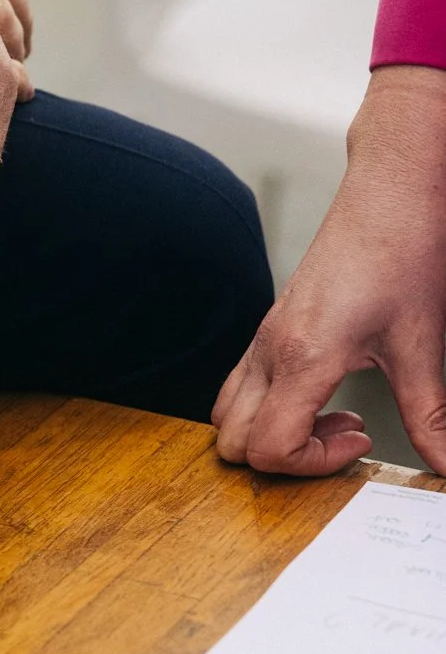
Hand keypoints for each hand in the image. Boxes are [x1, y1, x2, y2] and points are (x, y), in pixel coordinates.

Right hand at [213, 66, 445, 473]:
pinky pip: (241, 385)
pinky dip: (269, 407)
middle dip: (286, 457)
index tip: (361, 441)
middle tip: (344, 437)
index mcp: (302, 356)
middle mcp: (270, 349)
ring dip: (271, 432)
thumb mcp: (424, 343)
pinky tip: (320, 391)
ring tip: (329, 417)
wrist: (394, 189)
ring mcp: (264, 337)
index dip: (312, 464)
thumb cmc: (404, 249)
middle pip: (233, 442)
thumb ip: (432, 416)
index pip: (269, 448)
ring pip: (227, 415)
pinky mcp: (272, 326)